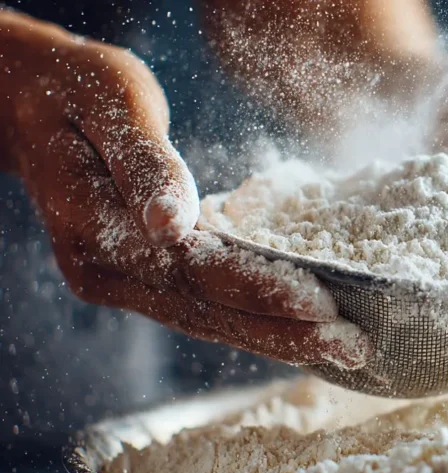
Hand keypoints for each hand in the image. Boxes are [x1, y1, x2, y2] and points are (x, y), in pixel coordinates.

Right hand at [1, 11, 368, 368]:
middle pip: (208, 311)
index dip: (260, 289)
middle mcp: (106, 270)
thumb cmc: (74, 89)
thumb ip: (144, 163)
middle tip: (355, 347)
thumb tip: (172, 222)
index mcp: (96, 229)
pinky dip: (252, 322)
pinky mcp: (135, 280)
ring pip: (208, 320)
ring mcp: (117, 281)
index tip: (322, 304)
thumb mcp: (110, 101)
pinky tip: (297, 331)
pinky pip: (200, 309)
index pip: (196, 271)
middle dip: (285, 332)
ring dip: (277, 337)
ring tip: (341, 350)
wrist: (25, 105)